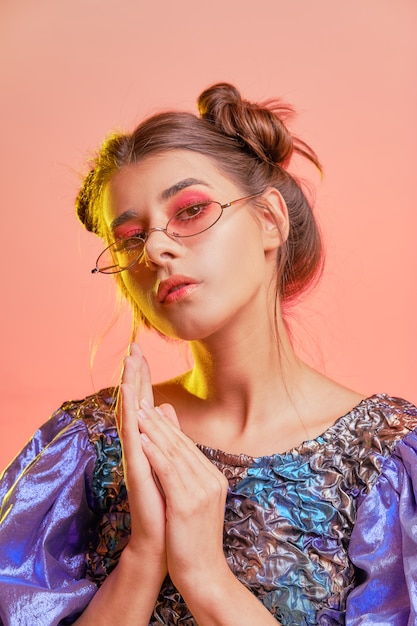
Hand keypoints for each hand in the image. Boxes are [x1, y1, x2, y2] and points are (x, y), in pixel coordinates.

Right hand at [117, 343, 166, 568]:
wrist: (164, 537)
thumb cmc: (166, 501)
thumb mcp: (169, 460)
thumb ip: (165, 433)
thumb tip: (165, 406)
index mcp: (148, 443)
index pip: (144, 403)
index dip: (143, 377)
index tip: (141, 350)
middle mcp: (139, 446)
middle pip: (135, 403)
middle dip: (134, 374)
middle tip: (133, 346)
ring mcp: (136, 456)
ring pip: (131, 414)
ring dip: (129, 386)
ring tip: (129, 361)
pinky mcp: (136, 468)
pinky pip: (132, 436)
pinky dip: (129, 413)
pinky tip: (128, 394)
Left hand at [136, 398, 229, 594]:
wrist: (203, 573)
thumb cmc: (193, 537)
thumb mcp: (191, 500)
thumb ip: (184, 473)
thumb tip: (174, 453)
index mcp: (213, 478)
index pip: (187, 446)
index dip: (167, 426)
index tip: (150, 407)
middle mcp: (211, 481)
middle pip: (181, 445)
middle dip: (159, 422)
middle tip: (142, 401)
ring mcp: (201, 492)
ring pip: (174, 453)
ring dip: (155, 431)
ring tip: (139, 412)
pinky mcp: (187, 503)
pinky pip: (168, 472)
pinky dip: (155, 453)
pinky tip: (142, 441)